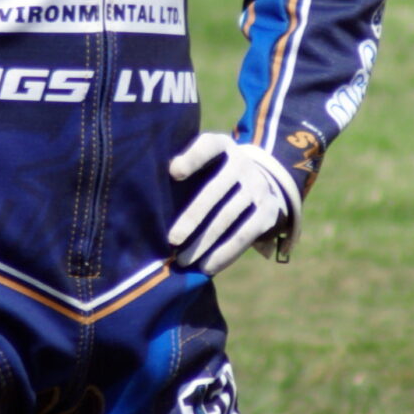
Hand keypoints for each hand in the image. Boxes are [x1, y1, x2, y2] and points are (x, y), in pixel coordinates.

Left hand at [167, 135, 300, 273]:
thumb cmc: (211, 171)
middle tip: (172, 240)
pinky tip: (207, 267)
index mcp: (221, 146)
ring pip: (228, 217)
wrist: (258, 178)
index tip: (173, 171)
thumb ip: (179, 167)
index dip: (193, 157)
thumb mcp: (201, 160)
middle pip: (215, 191)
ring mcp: (257, 187)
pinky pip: (245, 235)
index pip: (208, 146)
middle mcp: (242, 164)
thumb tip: (146, 190)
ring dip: (204, 242)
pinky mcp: (267, 211)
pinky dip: (225, 253)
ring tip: (183, 260)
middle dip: (192, 218)